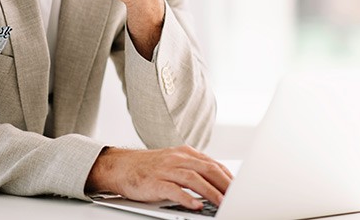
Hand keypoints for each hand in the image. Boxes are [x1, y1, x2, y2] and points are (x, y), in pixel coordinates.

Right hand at [85, 146, 232, 209]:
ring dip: (210, 192)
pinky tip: (195, 206)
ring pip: (193, 179)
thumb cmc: (149, 167)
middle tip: (236, 196)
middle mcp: (177, 159)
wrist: (121, 166)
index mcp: (184, 153)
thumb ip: (193, 169)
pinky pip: (173, 190)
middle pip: (207, 169)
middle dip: (224, 183)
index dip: (227, 176)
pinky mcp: (155, 182)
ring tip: (221, 203)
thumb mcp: (174, 162)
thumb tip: (215, 181)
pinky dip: (186, 198)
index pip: (212, 164)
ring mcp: (166, 170)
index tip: (239, 188)